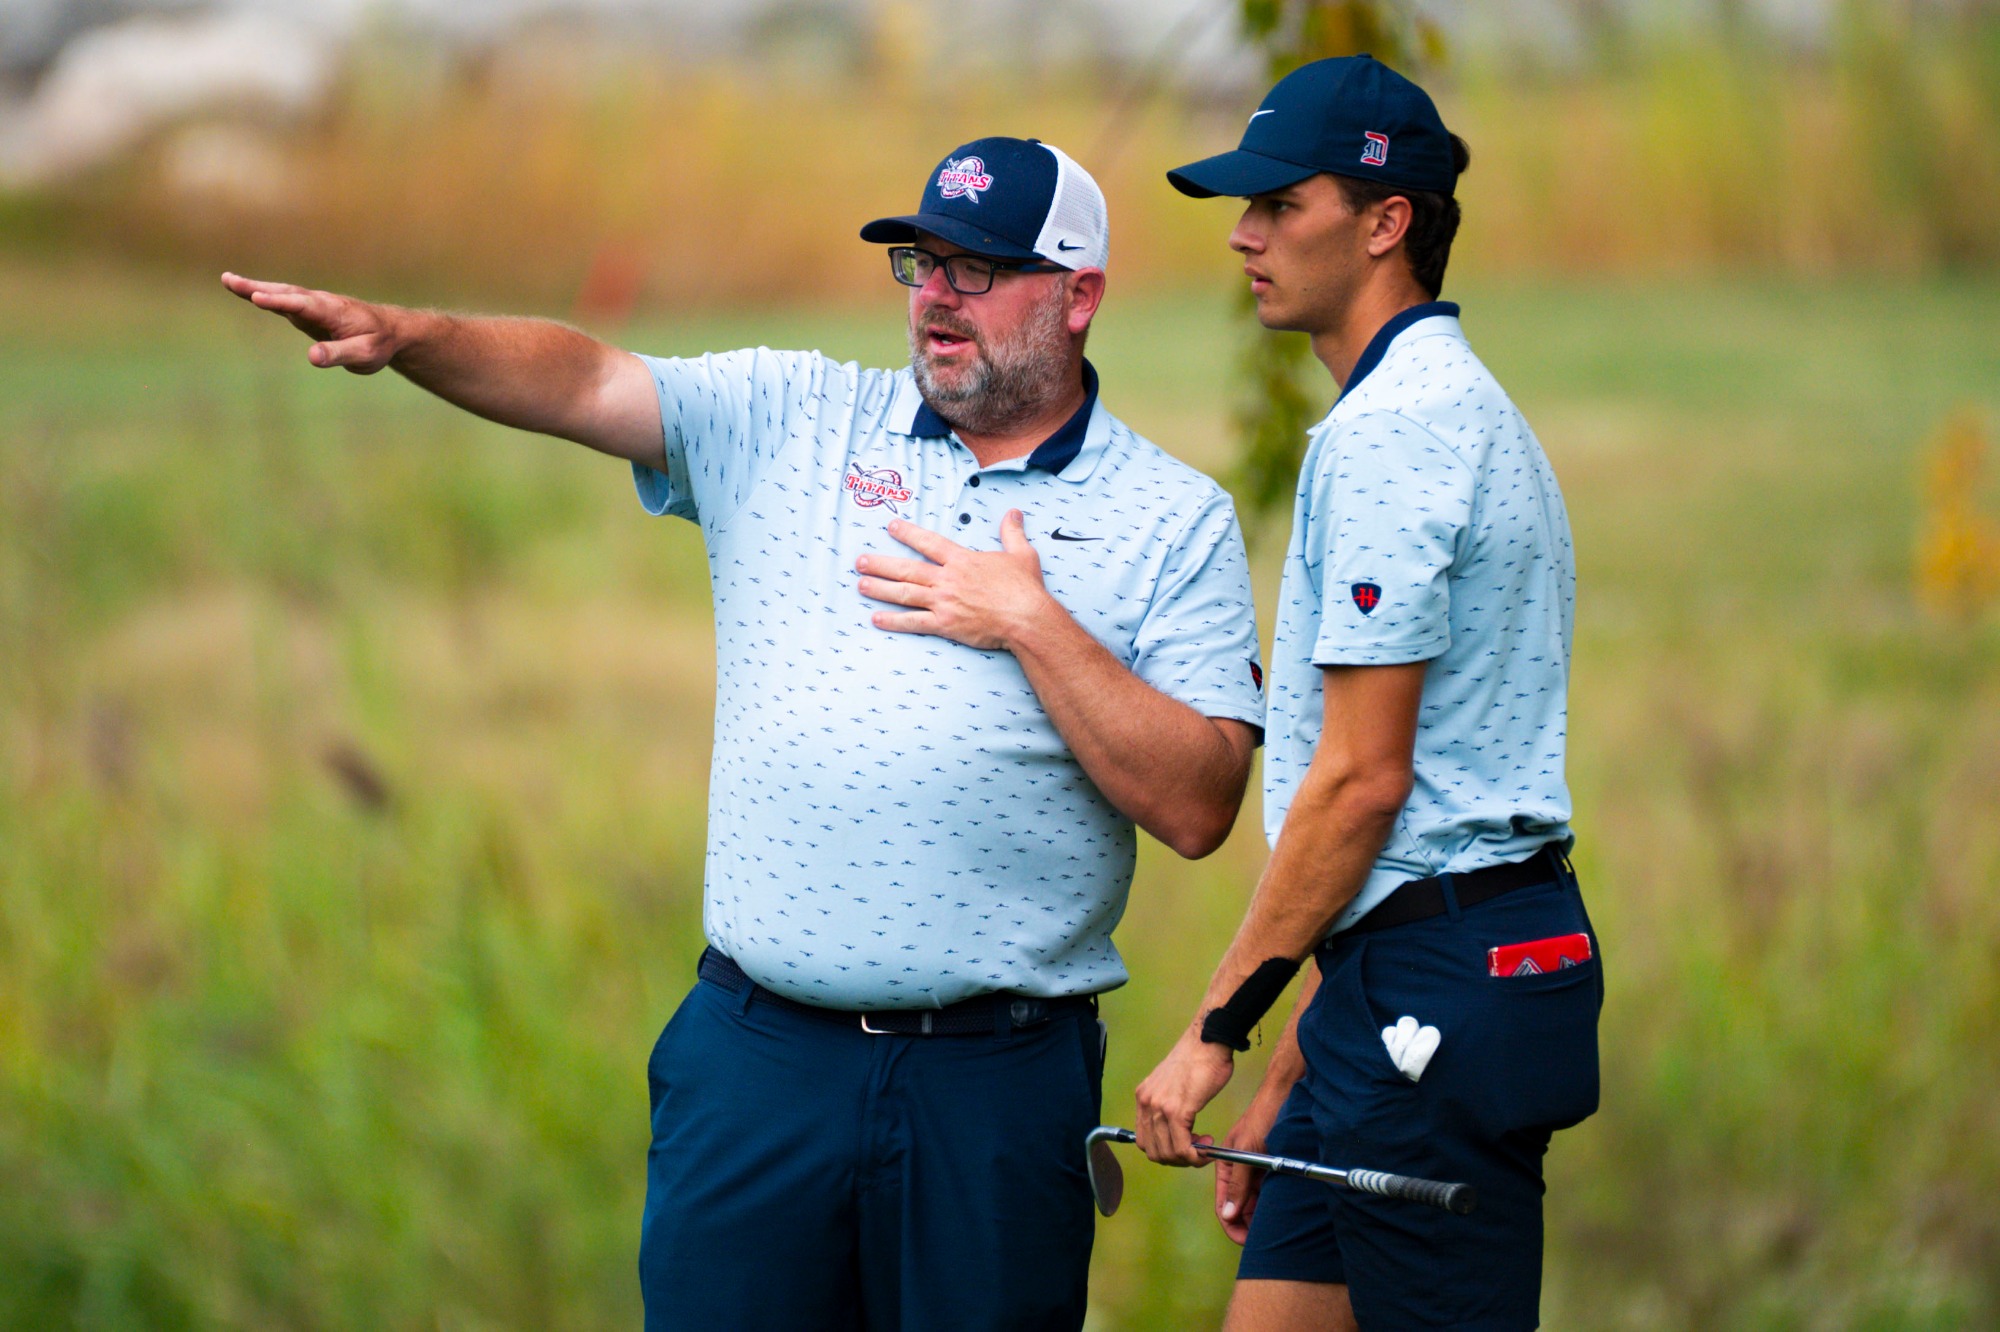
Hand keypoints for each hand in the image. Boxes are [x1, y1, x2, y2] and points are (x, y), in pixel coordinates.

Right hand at [221, 272, 402, 372]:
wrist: (391, 331)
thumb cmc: (379, 344)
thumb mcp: (365, 355)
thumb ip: (339, 354)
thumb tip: (312, 357)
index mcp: (332, 311)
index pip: (302, 304)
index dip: (280, 301)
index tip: (257, 297)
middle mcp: (319, 303)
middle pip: (285, 292)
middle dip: (257, 287)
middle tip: (229, 280)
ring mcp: (313, 306)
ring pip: (282, 294)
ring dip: (256, 287)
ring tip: (228, 281)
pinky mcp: (309, 313)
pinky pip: (283, 302)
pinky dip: (265, 295)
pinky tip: (248, 293)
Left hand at [857, 511, 1057, 650]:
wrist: (1027, 618)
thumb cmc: (1025, 589)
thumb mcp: (1021, 554)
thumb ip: (1012, 532)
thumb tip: (1014, 512)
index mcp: (962, 560)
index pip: (929, 542)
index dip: (908, 533)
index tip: (891, 526)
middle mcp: (948, 579)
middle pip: (907, 569)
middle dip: (881, 564)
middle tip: (860, 561)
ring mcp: (944, 602)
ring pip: (905, 593)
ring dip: (880, 589)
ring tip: (861, 585)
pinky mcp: (946, 624)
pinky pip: (914, 622)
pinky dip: (894, 621)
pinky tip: (877, 619)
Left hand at [1133, 1025, 1235, 1165]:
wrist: (1209, 1040)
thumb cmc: (1199, 1059)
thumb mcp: (1172, 1084)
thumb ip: (1168, 1104)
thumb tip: (1176, 1129)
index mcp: (1144, 1097)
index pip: (1143, 1140)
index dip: (1164, 1150)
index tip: (1184, 1146)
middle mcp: (1147, 1102)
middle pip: (1153, 1151)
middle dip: (1176, 1159)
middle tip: (1196, 1151)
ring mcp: (1160, 1107)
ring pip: (1167, 1153)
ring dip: (1188, 1158)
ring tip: (1204, 1146)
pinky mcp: (1178, 1110)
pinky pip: (1181, 1147)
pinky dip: (1194, 1156)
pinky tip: (1206, 1148)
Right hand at [1214, 1092, 1285, 1244]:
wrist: (1287, 1094)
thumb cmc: (1265, 1117)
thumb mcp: (1248, 1151)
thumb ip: (1237, 1182)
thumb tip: (1228, 1214)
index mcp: (1226, 1166)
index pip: (1224, 1205)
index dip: (1233, 1226)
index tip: (1247, 1242)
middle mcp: (1239, 1170)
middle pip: (1240, 1208)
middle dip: (1249, 1225)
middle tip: (1266, 1240)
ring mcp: (1255, 1169)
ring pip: (1255, 1203)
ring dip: (1261, 1217)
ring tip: (1275, 1229)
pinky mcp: (1270, 1167)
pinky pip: (1268, 1193)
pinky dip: (1272, 1204)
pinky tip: (1282, 1212)